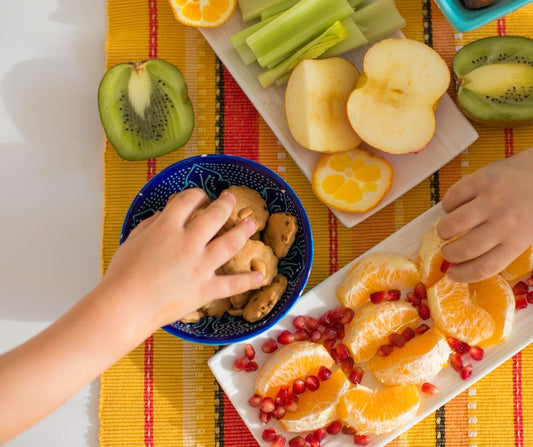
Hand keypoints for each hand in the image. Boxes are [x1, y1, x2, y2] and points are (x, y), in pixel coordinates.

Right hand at [101, 188, 262, 326]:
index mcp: (167, 228)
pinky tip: (259, 276)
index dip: (196, 194)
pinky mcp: (205, 289)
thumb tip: (163, 215)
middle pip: (215, 216)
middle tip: (231, 199)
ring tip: (251, 223)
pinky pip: (232, 284)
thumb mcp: (132, 241)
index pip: (187, 201)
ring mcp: (200, 266)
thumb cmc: (122, 274)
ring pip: (229, 243)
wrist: (124, 306)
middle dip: (225, 204)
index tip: (200, 195)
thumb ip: (150, 224)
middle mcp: (188, 243)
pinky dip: (248, 281)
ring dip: (243, 231)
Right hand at [437, 147, 532, 282]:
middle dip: (448, 254)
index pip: (484, 267)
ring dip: (443, 231)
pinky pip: (451, 198)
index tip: (452, 275)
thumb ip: (504, 246)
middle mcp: (504, 222)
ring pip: (452, 225)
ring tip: (446, 230)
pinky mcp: (480, 180)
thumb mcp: (527, 233)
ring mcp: (491, 199)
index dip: (462, 275)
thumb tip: (470, 260)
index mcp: (518, 240)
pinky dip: (447, 206)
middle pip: (464, 249)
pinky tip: (454, 207)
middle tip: (446, 251)